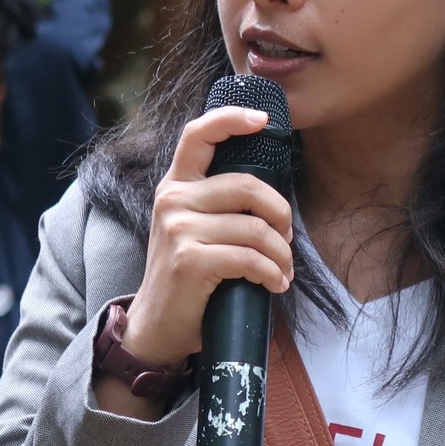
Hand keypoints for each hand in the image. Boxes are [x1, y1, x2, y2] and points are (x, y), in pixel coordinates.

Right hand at [120, 106, 294, 368]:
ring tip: (283, 271)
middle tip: (287, 239)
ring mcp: (178, 229)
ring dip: (281, 254)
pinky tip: (274, 285)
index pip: (198, 134)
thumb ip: (218, 203)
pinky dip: (271, 274)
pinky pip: (250, 258)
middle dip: (281, 213)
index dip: (231, 119)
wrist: (157, 326)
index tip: (263, 120)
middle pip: (247, 186)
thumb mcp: (193, 229)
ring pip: (255, 228)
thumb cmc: (187, 278)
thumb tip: (272, 196)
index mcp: (176, 186)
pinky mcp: (190, 260)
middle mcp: (173, 200)